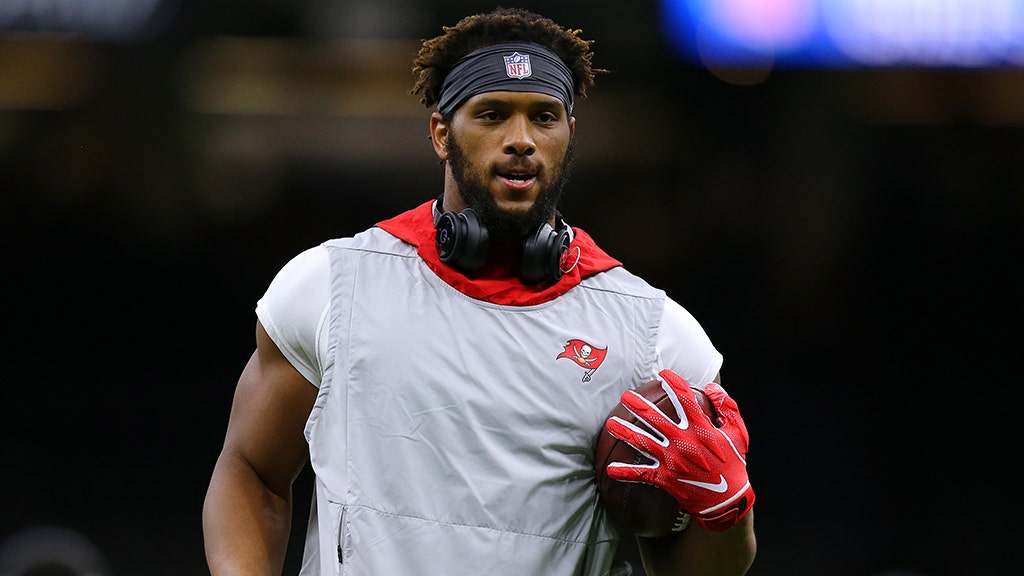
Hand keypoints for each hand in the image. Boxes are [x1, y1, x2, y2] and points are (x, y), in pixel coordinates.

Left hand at [604, 369, 754, 530]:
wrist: (728, 500)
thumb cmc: (734, 463)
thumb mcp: (738, 432)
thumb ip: (726, 407)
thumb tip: (711, 387)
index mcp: (701, 428)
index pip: (684, 399)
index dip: (673, 383)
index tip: (662, 374)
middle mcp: (683, 441)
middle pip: (655, 419)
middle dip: (638, 405)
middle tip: (625, 396)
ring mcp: (672, 460)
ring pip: (643, 442)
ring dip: (625, 432)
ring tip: (611, 423)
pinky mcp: (665, 478)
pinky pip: (642, 474)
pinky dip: (626, 472)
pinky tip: (610, 469)